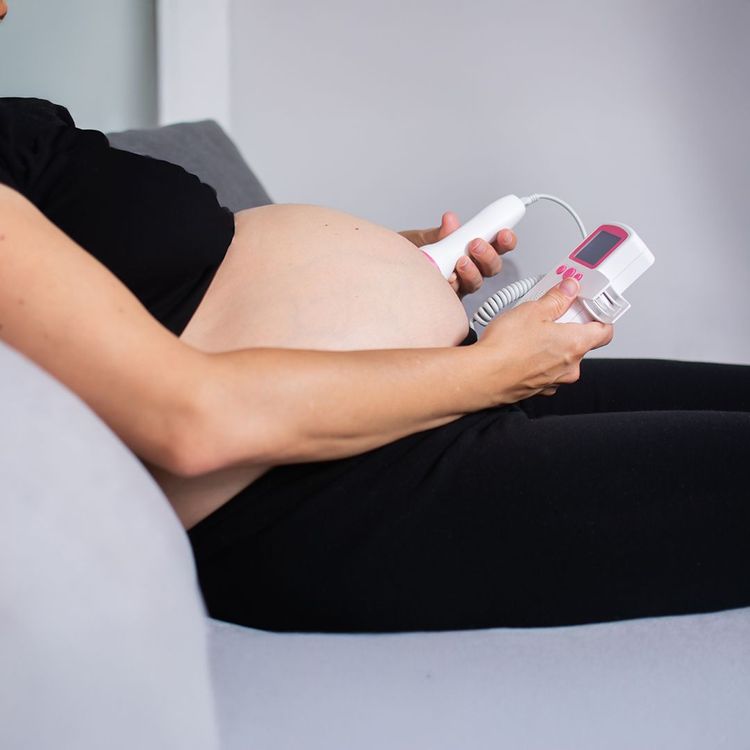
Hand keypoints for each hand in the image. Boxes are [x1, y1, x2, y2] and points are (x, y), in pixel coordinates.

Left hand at [399, 212, 516, 297]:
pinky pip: (455, 298)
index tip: (504, 232)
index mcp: (468, 252)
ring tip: (460, 261)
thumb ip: (438, 233)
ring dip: (472, 271)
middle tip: (476, 244)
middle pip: (491, 268)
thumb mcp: (419, 240)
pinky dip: (453, 287)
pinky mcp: (444, 303)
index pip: (495, 247)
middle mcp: (466, 272)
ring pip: (475, 283)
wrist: (382, 275)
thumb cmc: (404, 258)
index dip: (504, 240)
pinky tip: (447, 279)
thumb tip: (450, 221)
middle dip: (488, 255)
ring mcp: (456, 288)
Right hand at [477, 278, 613, 401]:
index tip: (588, 307)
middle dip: (568, 328)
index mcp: (576, 344)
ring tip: (529, 332)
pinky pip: (545, 371)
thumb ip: (556, 298)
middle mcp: (570, 367)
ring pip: (561, 358)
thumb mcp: (532, 310)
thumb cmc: (506, 349)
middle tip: (549, 315)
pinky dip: (538, 360)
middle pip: (581, 343)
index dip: (599, 316)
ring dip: (551, 345)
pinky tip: (521, 350)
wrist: (482, 377)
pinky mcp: (538, 389)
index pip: (605, 331)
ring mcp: (555, 381)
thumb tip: (569, 289)